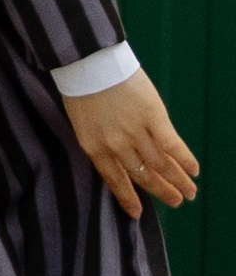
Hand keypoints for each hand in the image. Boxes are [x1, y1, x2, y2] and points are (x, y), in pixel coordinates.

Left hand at [63, 69, 197, 220]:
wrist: (88, 61)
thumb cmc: (82, 86)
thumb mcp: (84, 120)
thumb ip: (101, 139)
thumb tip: (122, 155)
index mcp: (94, 147)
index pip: (114, 180)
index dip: (127, 198)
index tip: (138, 214)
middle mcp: (116, 145)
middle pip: (142, 175)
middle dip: (161, 191)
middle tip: (176, 202)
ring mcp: (135, 132)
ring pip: (160, 164)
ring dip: (177, 180)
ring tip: (189, 192)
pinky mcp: (153, 117)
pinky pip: (172, 145)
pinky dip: (184, 159)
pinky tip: (194, 170)